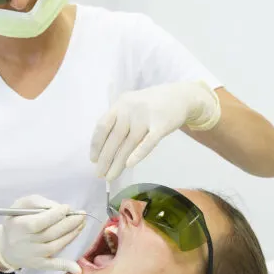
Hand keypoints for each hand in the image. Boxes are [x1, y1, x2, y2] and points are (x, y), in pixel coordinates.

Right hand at [0, 195, 86, 273]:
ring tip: (81, 224)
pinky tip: (78, 269)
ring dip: (71, 235)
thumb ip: (38, 203)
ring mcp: (33, 255)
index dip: (56, 215)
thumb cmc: (16, 221)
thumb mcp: (21, 206)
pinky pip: (53, 266)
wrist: (6, 246)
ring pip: (56, 246)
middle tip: (81, 215)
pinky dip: (65, 266)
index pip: (40, 222)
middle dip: (69, 223)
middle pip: (51, 233)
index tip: (68, 207)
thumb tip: (58, 208)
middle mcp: (26, 242)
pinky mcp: (39, 264)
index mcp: (20, 226)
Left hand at [90, 81, 220, 180]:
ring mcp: (146, 117)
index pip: (102, 126)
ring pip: (129, 144)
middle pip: (114, 138)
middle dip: (105, 159)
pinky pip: (148, 142)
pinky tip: (129, 165)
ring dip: (118, 163)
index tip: (93, 160)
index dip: (96, 144)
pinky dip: (138, 153)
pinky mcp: (161, 125)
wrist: (180, 96)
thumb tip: (104, 148)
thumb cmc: (151, 104)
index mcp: (120, 104)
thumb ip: (118, 120)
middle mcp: (130, 109)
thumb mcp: (131, 105)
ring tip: (111, 177)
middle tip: (100, 175)